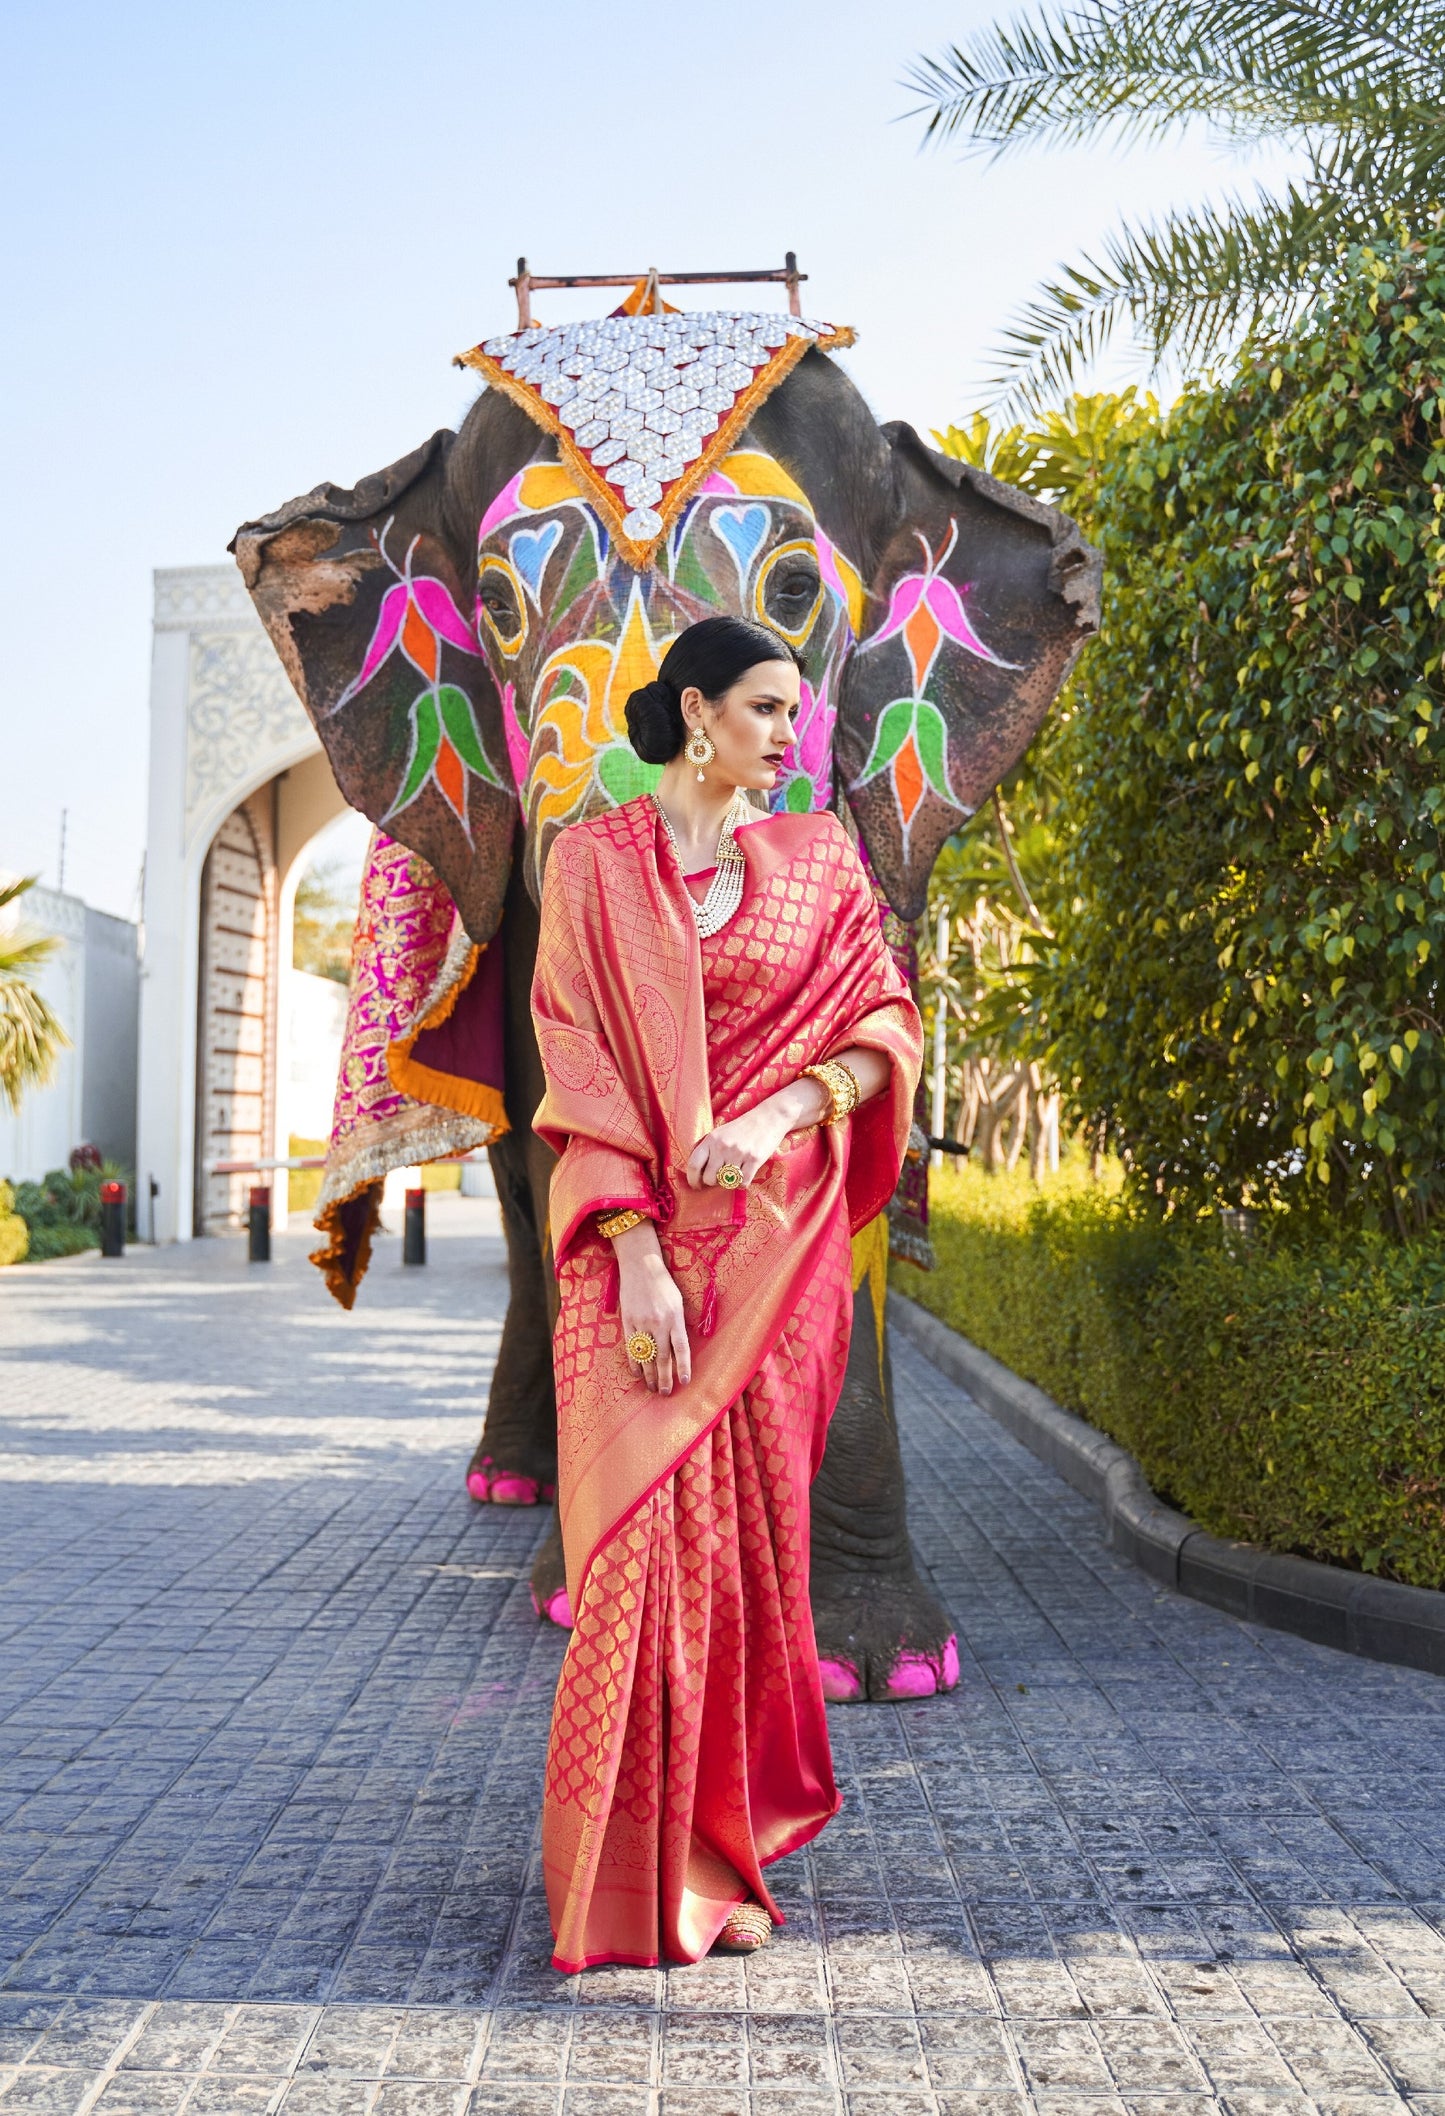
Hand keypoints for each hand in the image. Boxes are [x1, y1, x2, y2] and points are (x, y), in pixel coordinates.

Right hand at [613, 1220, 690, 1394]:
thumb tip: (679, 1350)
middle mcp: (659, 1322)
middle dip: (665, 1378)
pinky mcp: (627, 1321)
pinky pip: (631, 1347)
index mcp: (675, 1316)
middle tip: (665, 1393)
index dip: (683, 1367)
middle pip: (663, 1357)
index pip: (681, 1348)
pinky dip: (635, 1362)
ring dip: (649, 1375)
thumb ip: (678, 1324)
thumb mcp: (678, 1301)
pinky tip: (637, 1373)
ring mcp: (641, 1322)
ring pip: (647, 1355)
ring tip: (652, 1388)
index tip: (685, 1382)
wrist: (640, 1265)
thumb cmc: (663, 1284)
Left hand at [686, 1077, 828, 1188]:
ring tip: (733, 1172)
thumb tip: (693, 1170)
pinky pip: (743, 1183)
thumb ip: (706, 1148)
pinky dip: (743, 1182)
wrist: (768, 1118)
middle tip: (719, 1177)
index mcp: (711, 1139)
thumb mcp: (719, 1132)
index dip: (692, 1180)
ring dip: (729, 1182)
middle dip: (713, 1182)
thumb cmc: (742, 1127)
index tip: (696, 1185)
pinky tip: (745, 1173)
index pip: (693, 1165)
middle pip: (709, 1178)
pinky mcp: (754, 1160)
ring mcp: (739, 1153)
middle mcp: (722, 1146)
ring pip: (726, 1182)